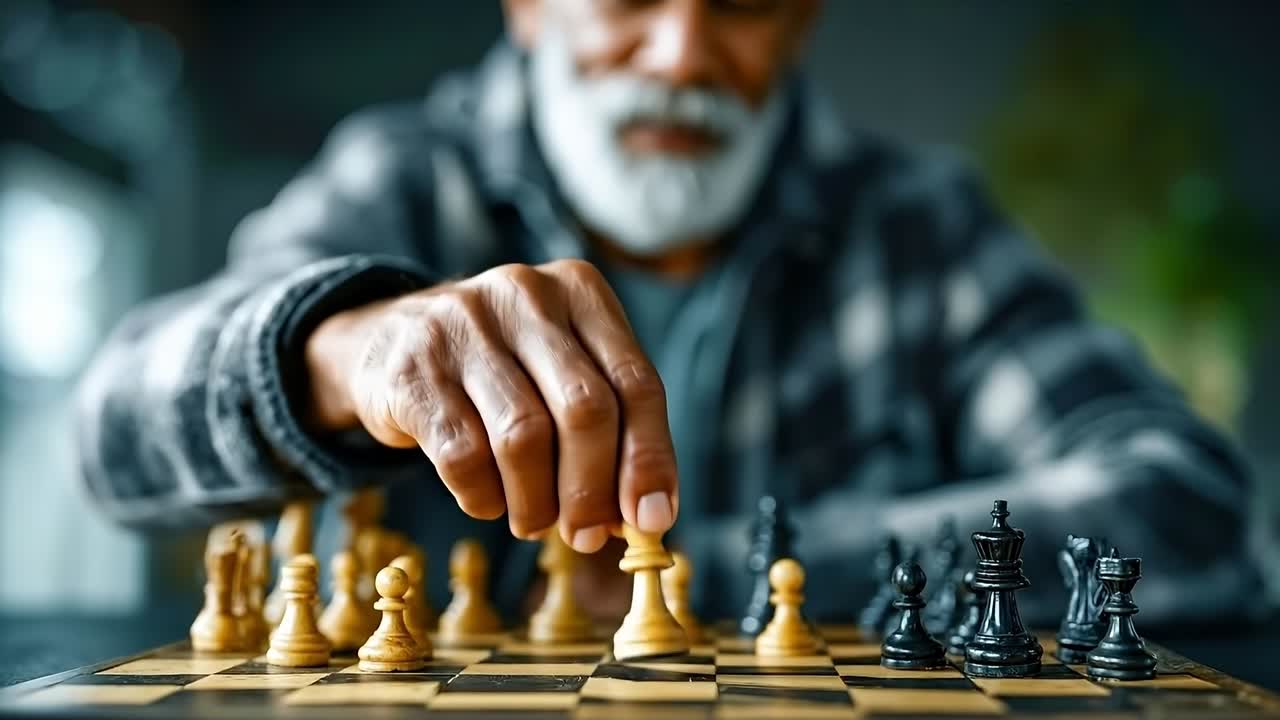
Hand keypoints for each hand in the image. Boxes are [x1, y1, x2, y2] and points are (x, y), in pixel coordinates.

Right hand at [304, 260, 677, 552]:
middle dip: (592, 489)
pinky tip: (488, 501)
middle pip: (584, 409)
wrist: (391, 338)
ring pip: (523, 436)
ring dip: (537, 501)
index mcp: (580, 291)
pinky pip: (462, 455)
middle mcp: (526, 296)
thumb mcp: (561, 371)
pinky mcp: (412, 369)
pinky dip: (484, 496)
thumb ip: (608, 429)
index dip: (650, 459)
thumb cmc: (504, 368)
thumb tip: (644, 516)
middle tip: (587, 536)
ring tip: (534, 522)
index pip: (636, 382)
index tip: (652, 520)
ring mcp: (463, 326)